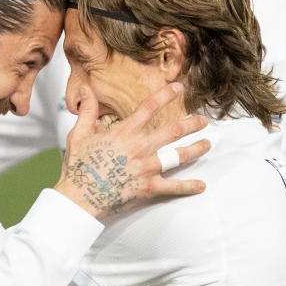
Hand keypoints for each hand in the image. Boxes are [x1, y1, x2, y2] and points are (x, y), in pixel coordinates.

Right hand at [54, 82, 210, 218]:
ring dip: (195, 149)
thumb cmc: (78, 167)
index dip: (166, 95)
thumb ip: (87, 111)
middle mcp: (139, 148)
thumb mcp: (79, 134)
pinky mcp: (148, 188)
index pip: (149, 108)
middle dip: (191, 124)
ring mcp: (146, 168)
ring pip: (178, 156)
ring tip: (207, 144)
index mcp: (124, 133)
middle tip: (203, 121)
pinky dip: (188, 187)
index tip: (178, 88)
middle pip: (172, 131)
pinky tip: (201, 185)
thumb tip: (86, 90)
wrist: (78, 197)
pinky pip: (173, 187)